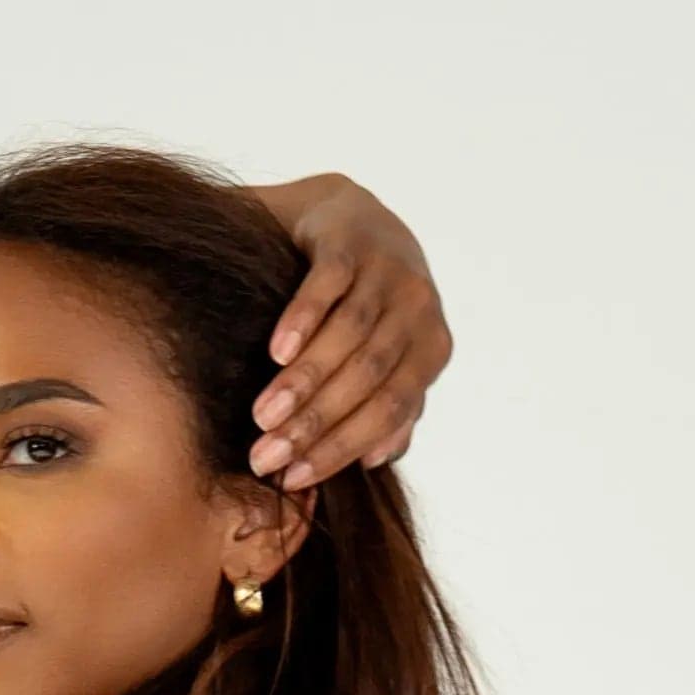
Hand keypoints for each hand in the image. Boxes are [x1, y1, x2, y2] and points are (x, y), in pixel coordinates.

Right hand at [248, 175, 452, 484]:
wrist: (348, 216)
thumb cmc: (365, 302)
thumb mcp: (389, 355)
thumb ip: (392, 407)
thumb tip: (378, 460)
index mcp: (432, 348)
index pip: (389, 410)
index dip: (341, 448)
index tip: (294, 478)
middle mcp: (419, 308)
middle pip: (367, 378)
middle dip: (315, 423)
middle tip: (266, 456)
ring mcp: (387, 270)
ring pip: (348, 336)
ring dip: (304, 381)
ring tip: (262, 415)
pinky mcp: (351, 239)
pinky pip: (330, 285)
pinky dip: (304, 320)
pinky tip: (276, 352)